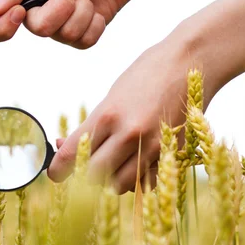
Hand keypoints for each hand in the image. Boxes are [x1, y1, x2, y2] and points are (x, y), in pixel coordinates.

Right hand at [0, 0, 143, 48]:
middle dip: (57, 9)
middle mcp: (41, 15)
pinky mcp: (84, 33)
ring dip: (81, 12)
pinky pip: (85, 41)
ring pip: (66, 35)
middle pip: (38, 30)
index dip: (2, 28)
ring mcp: (63, 26)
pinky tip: (97, 9)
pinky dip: (94, 23)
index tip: (18, 13)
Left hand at [47, 34, 215, 193]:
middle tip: (82, 167)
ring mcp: (152, 146)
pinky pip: (146, 182)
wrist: (191, 60)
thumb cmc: (145, 75)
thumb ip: (90, 126)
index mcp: (107, 116)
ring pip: (118, 184)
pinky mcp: (172, 152)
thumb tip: (62, 146)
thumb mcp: (111, 97)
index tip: (54, 174)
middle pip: (93, 175)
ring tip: (109, 163)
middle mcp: (128, 134)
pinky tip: (133, 163)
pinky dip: (136, 180)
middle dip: (82, 175)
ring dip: (109, 180)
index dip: (58, 169)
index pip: (73, 154)